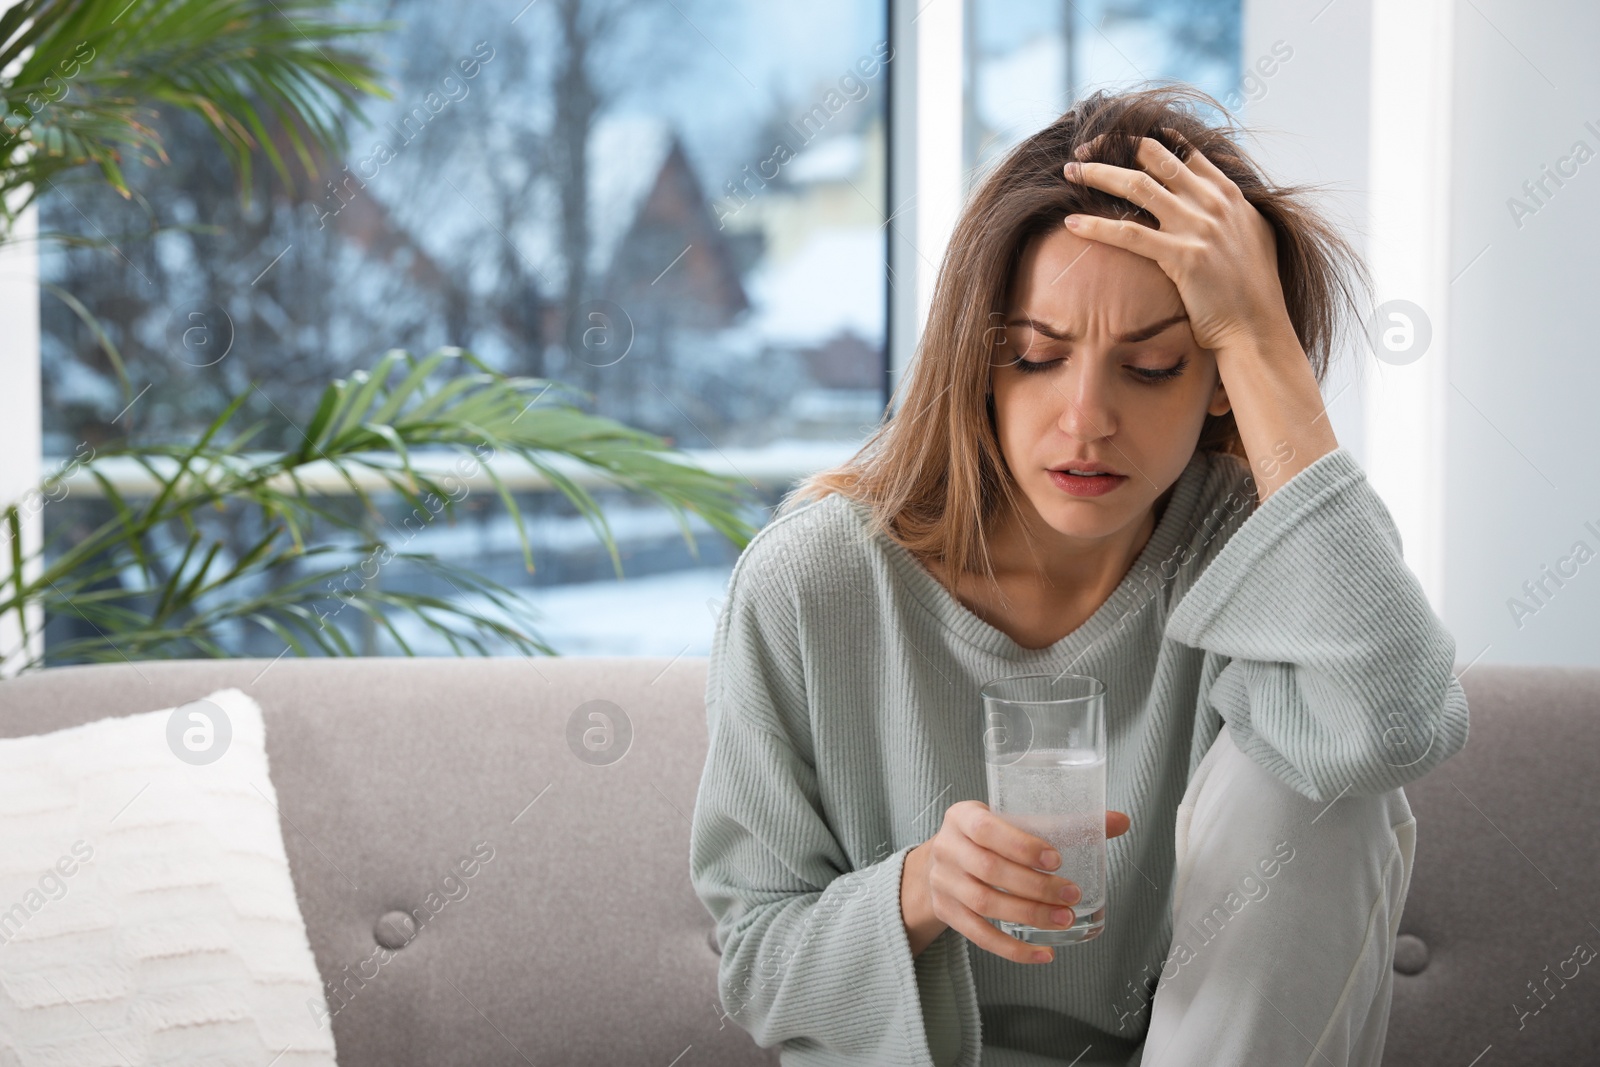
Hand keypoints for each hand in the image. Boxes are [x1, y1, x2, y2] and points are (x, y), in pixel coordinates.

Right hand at [903, 800, 1130, 963]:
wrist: (941, 859)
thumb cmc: (988, 837)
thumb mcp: (1013, 819)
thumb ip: (1064, 822)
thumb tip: (1122, 820)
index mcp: (963, 817)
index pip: (987, 829)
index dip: (1021, 846)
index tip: (1056, 858)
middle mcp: (948, 848)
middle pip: (989, 870)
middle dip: (1035, 886)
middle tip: (1072, 895)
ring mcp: (943, 883)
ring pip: (984, 904)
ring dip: (1028, 915)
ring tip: (1064, 920)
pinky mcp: (947, 912)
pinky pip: (979, 936)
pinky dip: (1012, 949)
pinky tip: (1044, 954)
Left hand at [1060, 132, 1287, 353]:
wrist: (1258, 327)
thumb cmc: (1253, 287)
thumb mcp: (1253, 233)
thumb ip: (1232, 209)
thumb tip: (1217, 195)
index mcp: (1227, 192)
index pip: (1180, 149)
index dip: (1142, 139)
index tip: (1114, 140)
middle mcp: (1212, 202)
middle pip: (1153, 157)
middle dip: (1113, 146)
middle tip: (1083, 150)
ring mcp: (1198, 227)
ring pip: (1137, 186)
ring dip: (1098, 174)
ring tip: (1069, 173)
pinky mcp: (1183, 257)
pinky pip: (1129, 234)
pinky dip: (1097, 226)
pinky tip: (1071, 223)